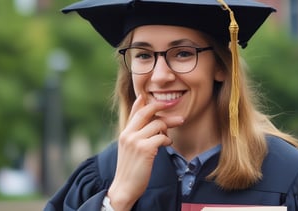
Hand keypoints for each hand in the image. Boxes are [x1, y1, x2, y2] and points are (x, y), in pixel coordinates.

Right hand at [107, 95, 183, 209]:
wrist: (124, 187)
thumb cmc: (131, 169)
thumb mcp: (130, 148)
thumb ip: (137, 134)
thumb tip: (152, 123)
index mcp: (124, 132)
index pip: (135, 111)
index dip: (144, 101)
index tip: (154, 96)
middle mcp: (128, 134)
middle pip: (147, 111)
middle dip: (161, 106)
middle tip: (174, 105)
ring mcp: (135, 141)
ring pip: (158, 124)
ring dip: (167, 129)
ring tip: (168, 137)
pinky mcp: (145, 149)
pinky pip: (162, 137)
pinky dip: (167, 140)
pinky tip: (167, 145)